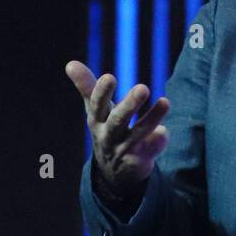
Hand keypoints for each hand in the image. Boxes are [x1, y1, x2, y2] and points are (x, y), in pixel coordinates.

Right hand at [66, 60, 170, 211]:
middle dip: (130, 104)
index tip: (109, 77)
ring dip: (152, 118)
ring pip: (139, 133)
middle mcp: (108, 134)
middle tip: (143, 88)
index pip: (97, 104)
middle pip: (118, 120)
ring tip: (165, 102)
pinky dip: (160, 137)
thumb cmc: (106, 128)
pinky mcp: (139, 160)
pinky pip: (153, 146)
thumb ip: (86, 86)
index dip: (102, 92)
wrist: (114, 171)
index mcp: (97, 119)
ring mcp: (124, 148)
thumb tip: (69, 63)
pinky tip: (162, 131)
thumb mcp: (95, 109)